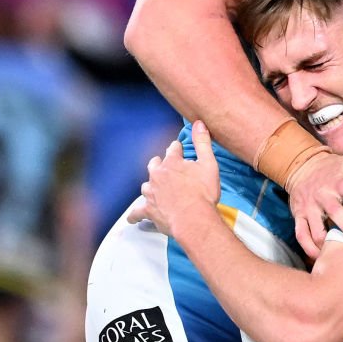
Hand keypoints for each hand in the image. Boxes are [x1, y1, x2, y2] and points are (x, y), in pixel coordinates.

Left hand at [127, 122, 222, 237]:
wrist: (194, 218)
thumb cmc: (203, 193)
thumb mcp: (209, 164)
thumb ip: (203, 142)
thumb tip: (199, 123)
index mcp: (172, 163)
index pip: (173, 149)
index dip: (177, 150)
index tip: (180, 150)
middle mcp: (158, 175)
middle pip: (154, 165)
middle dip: (159, 164)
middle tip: (165, 167)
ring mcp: (151, 193)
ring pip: (146, 186)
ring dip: (151, 186)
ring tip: (155, 189)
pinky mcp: (149, 210)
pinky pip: (138, 212)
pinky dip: (135, 215)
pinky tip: (133, 218)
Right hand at [287, 147, 342, 260]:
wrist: (303, 166)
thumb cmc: (333, 169)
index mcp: (338, 182)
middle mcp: (323, 195)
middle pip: (336, 214)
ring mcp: (309, 207)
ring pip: (317, 229)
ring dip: (328, 244)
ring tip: (341, 254)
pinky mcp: (298, 215)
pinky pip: (301, 235)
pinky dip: (309, 248)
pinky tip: (320, 256)